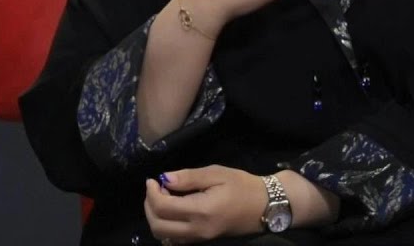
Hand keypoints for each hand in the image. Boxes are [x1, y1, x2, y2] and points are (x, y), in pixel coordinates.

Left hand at [143, 165, 267, 243]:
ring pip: (163, 235)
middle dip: (149, 206)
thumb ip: (189, 177)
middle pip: (158, 226)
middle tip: (155, 189)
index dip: (152, 192)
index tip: (153, 179)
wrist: (264, 207)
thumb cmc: (242, 186)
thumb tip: (164, 178)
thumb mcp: (217, 174)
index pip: (163, 207)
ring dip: (155, 217)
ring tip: (164, 198)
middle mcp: (196, 230)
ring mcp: (198, 239)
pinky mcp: (201, 241)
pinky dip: (165, 226)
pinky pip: (174, 239)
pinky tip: (173, 210)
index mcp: (201, 211)